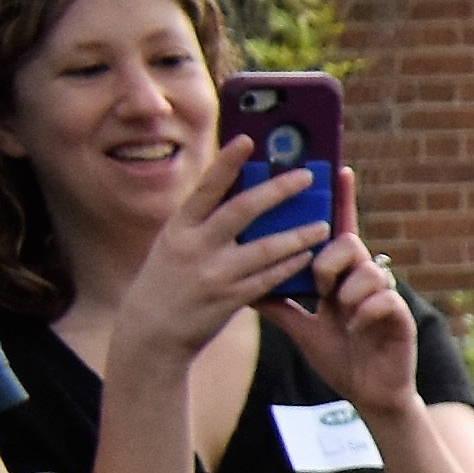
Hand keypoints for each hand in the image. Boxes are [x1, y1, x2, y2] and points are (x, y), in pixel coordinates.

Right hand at [113, 155, 328, 367]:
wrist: (150, 333)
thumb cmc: (167, 282)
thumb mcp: (174, 246)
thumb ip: (200, 224)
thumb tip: (234, 192)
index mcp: (178, 227)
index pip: (206, 188)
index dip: (227, 162)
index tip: (247, 139)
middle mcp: (194, 246)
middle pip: (242, 209)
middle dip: (277, 190)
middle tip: (306, 176)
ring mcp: (213, 274)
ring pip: (265, 247)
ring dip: (298, 235)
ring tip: (322, 225)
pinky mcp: (229, 299)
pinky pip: (269, 278)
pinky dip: (290, 265)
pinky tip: (308, 256)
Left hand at [271, 234, 422, 416]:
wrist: (368, 395)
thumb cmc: (340, 361)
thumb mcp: (303, 331)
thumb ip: (280, 309)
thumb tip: (244, 290)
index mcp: (340, 283)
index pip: (331, 243)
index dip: (319, 236)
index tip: (304, 253)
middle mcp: (363, 285)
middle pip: (350, 243)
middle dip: (328, 263)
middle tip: (319, 290)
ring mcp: (384, 300)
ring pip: (370, 270)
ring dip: (349, 290)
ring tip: (341, 315)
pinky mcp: (401, 319)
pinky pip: (387, 299)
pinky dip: (367, 311)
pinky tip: (355, 329)